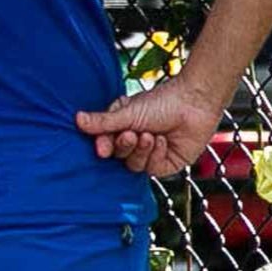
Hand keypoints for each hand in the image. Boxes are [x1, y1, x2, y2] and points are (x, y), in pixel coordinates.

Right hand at [76, 73, 226, 176]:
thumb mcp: (128, 112)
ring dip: (141, 150)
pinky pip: (152, 168)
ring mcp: (151, 155)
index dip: (103, 147)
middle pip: (119, 156)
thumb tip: (77, 118)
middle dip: (124, 146)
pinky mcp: (166, 164)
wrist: (194, 102)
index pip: (105, 145)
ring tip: (150, 134)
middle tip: (131, 133)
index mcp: (123, 128)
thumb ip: (103, 121)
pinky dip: (157, 154)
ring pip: (134, 165)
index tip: (102, 147)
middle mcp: (135, 143)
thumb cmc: (162, 102)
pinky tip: (164, 140)